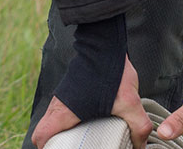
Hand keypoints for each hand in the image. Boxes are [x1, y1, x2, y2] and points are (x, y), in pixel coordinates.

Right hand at [33, 56, 150, 148]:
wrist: (104, 43)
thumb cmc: (111, 71)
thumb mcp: (130, 103)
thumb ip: (139, 127)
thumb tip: (141, 145)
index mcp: (65, 112)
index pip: (41, 136)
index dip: (47, 148)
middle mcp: (58, 105)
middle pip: (44, 132)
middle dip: (56, 144)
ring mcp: (62, 97)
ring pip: (52, 122)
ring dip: (62, 133)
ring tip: (83, 141)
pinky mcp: (69, 92)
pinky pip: (60, 113)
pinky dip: (68, 122)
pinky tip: (88, 124)